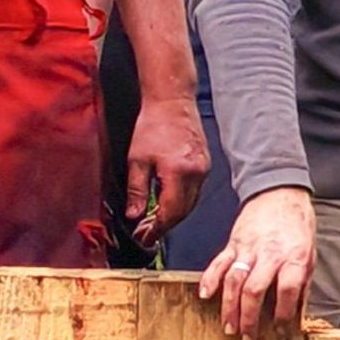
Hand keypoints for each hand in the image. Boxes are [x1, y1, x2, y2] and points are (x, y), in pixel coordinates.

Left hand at [124, 89, 208, 245]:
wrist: (172, 102)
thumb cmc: (153, 125)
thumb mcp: (136, 159)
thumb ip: (136, 190)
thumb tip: (134, 215)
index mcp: (179, 173)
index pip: (170, 212)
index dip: (156, 228)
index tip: (143, 238)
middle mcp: (197, 174)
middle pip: (183, 212)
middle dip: (164, 226)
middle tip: (145, 234)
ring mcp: (204, 170)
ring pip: (190, 204)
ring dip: (172, 216)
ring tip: (153, 222)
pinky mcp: (205, 165)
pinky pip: (194, 192)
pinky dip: (180, 202)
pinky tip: (166, 203)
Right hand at [202, 187, 316, 339]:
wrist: (279, 192)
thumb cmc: (297, 224)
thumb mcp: (310, 252)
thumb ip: (302, 282)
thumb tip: (297, 312)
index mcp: (294, 256)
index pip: (287, 289)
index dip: (283, 312)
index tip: (280, 328)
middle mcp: (270, 253)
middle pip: (255, 290)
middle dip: (248, 317)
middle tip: (246, 336)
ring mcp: (248, 248)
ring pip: (234, 280)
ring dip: (229, 306)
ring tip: (228, 326)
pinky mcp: (233, 242)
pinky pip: (218, 263)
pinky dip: (210, 280)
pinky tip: (206, 295)